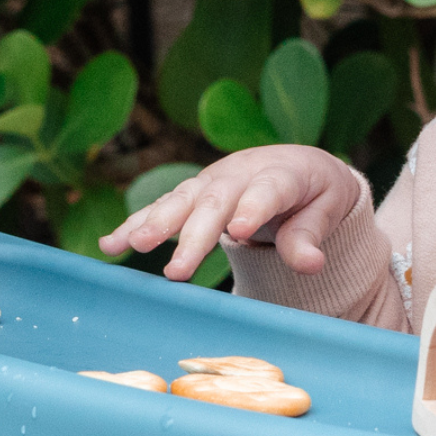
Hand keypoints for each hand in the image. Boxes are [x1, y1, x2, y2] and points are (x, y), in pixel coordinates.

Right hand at [103, 145, 363, 281]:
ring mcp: (210, 183)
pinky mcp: (191, 195)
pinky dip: (134, 225)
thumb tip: (311, 265)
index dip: (252, 209)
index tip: (238, 232)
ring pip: (180, 201)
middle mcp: (239, 174)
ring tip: (135, 246)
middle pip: (215, 202)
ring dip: (155, 224)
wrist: (295, 164)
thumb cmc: (314, 193)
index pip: (266, 190)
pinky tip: (109, 246)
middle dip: (193, 235)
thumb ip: (310, 235)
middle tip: (177, 271)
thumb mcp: (327, 208)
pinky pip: (159, 209)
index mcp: (281, 173)